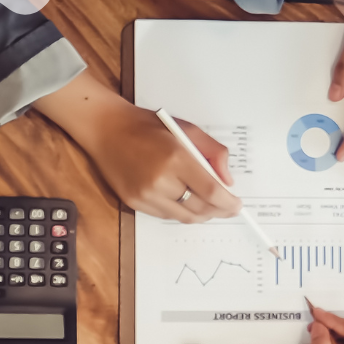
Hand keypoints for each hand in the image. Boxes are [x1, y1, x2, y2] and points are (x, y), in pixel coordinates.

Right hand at [88, 105, 242, 223]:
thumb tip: (227, 181)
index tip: (237, 205)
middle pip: (200, 208)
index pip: (211, 191)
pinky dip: (180, 212)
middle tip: (228, 208)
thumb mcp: (187, 129)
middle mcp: (160, 180)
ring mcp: (145, 195)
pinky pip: (166, 216)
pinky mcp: (134, 202)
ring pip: (184, 217)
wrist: (105, 128)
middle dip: (219, 211)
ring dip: (201, 214)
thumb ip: (213, 152)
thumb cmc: (147, 126)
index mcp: (176, 158)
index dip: (228, 203)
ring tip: (210, 208)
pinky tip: (186, 203)